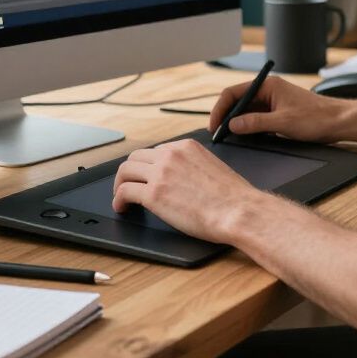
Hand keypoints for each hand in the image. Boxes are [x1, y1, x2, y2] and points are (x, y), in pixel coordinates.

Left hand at [111, 138, 263, 243]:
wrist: (237, 210)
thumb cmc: (232, 197)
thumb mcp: (212, 166)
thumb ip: (193, 165)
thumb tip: (183, 177)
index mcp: (186, 146)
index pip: (156, 150)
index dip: (148, 166)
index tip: (145, 176)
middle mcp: (171, 154)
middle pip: (136, 157)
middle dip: (130, 172)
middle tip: (128, 185)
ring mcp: (160, 172)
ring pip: (126, 171)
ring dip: (120, 184)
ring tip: (121, 197)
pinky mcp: (153, 194)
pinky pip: (125, 192)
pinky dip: (118, 200)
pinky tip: (122, 208)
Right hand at [208, 73, 347, 143]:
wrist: (338, 122)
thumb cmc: (316, 117)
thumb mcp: (282, 122)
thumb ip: (255, 123)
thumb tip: (233, 125)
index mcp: (268, 85)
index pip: (234, 93)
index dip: (220, 109)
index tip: (214, 125)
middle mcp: (268, 91)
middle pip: (238, 102)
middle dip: (226, 117)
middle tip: (218, 134)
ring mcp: (273, 102)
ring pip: (247, 111)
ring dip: (237, 123)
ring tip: (227, 138)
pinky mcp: (278, 113)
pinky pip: (257, 119)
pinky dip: (249, 128)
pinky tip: (245, 138)